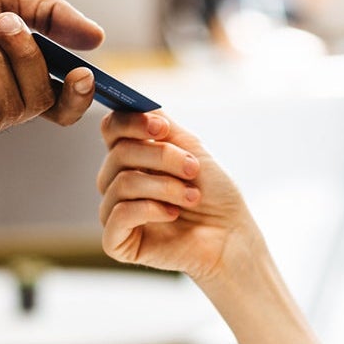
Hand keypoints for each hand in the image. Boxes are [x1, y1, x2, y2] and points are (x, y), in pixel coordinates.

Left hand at [0, 0, 104, 139]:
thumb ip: (50, 15)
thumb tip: (97, 38)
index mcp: (17, 72)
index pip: (61, 100)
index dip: (79, 95)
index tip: (83, 74)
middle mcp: (0, 97)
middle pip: (44, 100)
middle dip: (29, 57)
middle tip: (2, 23)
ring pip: (16, 108)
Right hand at [97, 112, 257, 282]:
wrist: (231, 234)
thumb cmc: (214, 193)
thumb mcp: (190, 148)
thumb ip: (160, 123)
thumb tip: (135, 101)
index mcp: (132, 157)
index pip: (112, 129)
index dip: (132, 122)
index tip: (162, 128)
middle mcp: (117, 182)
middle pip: (119, 153)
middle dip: (162, 158)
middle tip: (193, 169)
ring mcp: (114, 212)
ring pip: (122, 183)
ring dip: (165, 187)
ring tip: (192, 197)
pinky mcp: (117, 242)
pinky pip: (119, 216)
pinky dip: (150, 210)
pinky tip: (172, 215)